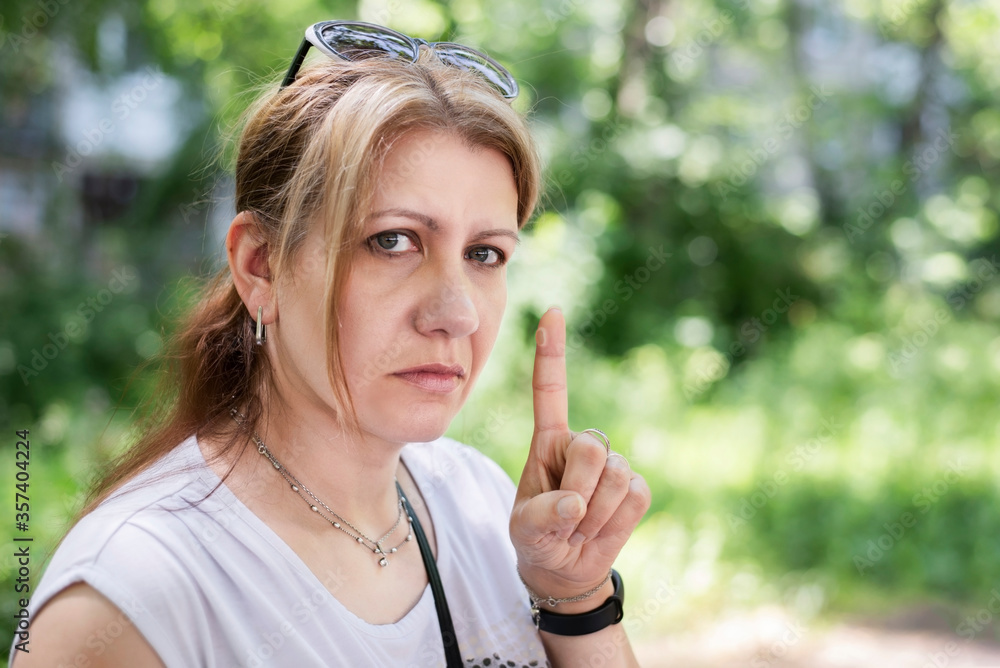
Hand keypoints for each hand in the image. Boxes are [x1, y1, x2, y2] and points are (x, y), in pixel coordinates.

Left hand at [510, 307, 650, 601]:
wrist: (565, 569)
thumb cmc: (537, 539)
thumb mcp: (525, 531)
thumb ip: (542, 517)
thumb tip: (575, 503)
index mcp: (548, 441)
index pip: (550, 390)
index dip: (551, 352)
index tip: (553, 310)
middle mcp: (582, 444)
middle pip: (589, 447)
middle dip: (576, 489)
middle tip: (564, 516)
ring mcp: (614, 464)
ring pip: (614, 477)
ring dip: (594, 514)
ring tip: (579, 526)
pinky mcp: (638, 488)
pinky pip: (635, 498)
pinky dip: (615, 522)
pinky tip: (602, 528)